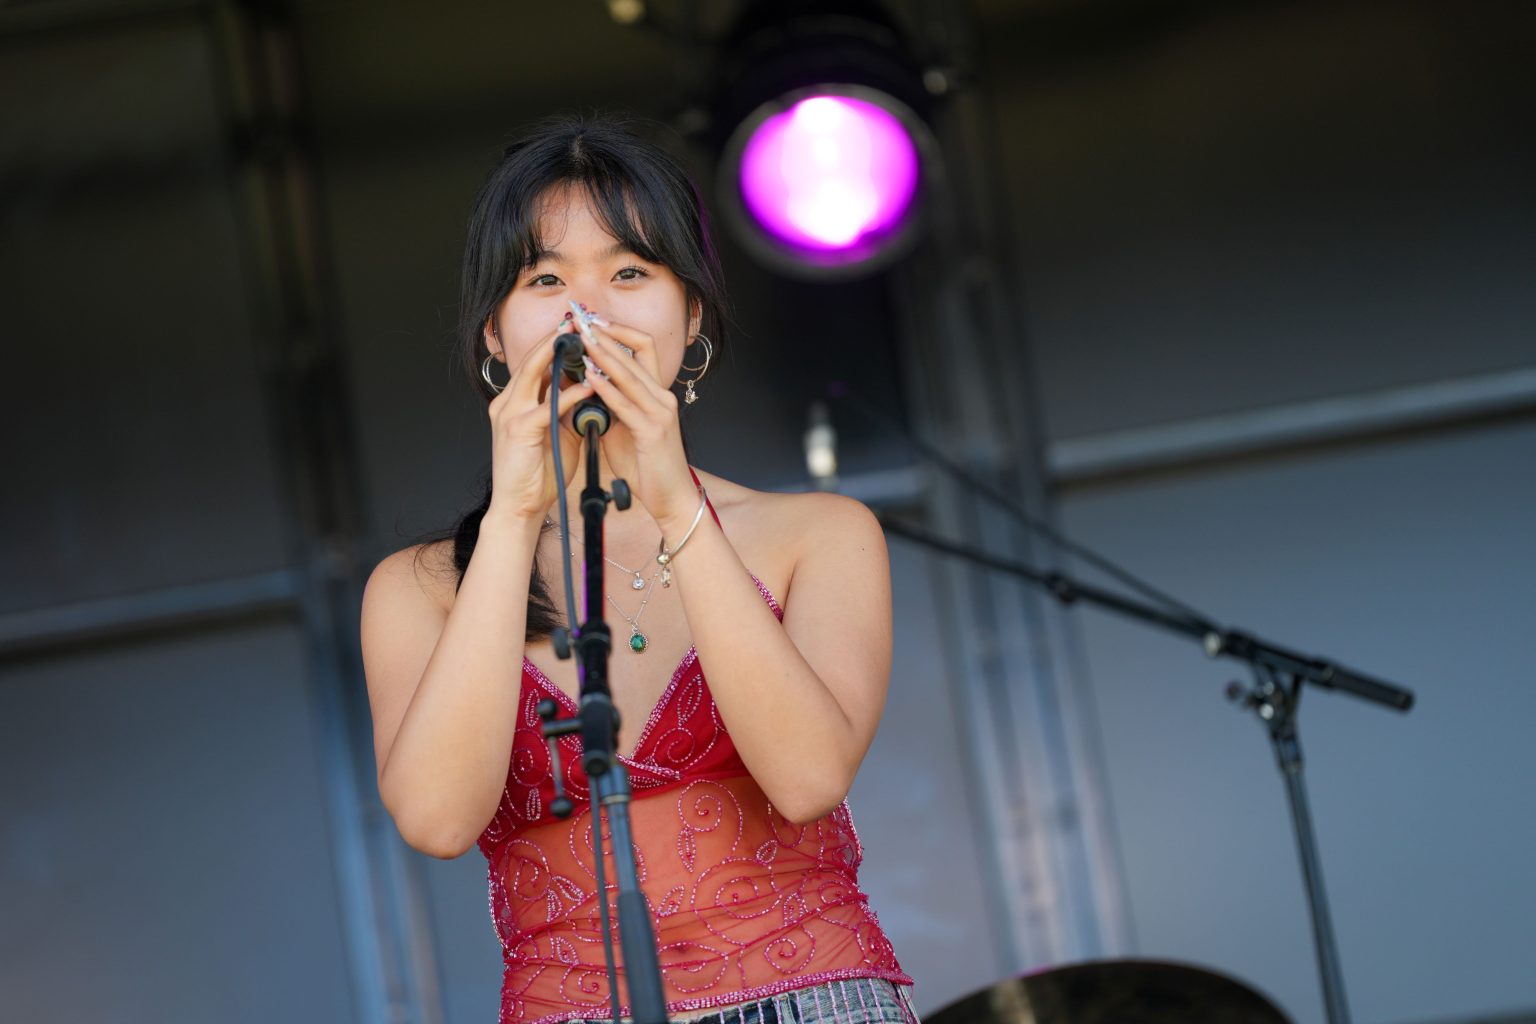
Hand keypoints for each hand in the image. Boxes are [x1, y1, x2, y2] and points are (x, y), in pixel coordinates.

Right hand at [486, 323, 596, 520]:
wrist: (520, 507)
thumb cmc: (539, 473)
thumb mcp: (556, 432)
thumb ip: (566, 408)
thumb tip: (587, 387)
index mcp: (514, 402)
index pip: (534, 364)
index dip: (554, 345)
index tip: (577, 328)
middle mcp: (507, 403)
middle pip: (531, 360)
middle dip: (555, 339)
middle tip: (579, 320)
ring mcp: (509, 414)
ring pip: (533, 374)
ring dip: (558, 355)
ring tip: (582, 338)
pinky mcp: (518, 430)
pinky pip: (546, 406)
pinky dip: (569, 394)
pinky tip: (589, 385)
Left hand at [580, 317, 697, 525]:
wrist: (671, 498)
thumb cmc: (647, 467)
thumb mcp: (624, 430)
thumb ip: (609, 407)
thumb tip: (583, 389)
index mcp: (657, 393)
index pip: (642, 347)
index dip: (618, 330)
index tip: (591, 320)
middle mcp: (663, 396)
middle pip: (637, 350)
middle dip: (605, 332)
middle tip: (580, 317)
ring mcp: (660, 412)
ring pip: (630, 372)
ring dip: (603, 353)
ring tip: (580, 338)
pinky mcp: (653, 431)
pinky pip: (626, 404)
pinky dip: (606, 389)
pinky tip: (588, 377)